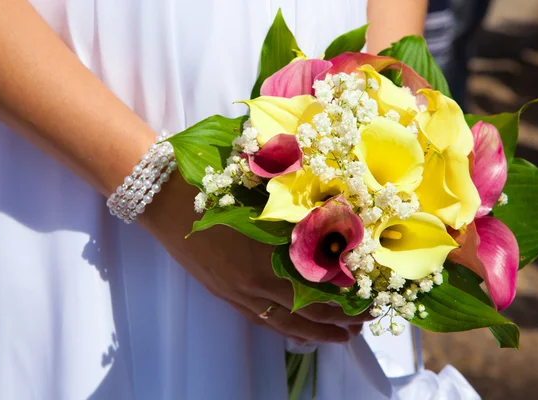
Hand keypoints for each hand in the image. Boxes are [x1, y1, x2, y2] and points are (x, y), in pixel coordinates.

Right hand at [141, 173, 372, 342]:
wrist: (164, 194)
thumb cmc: (214, 182)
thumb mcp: (263, 190)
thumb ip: (296, 209)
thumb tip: (337, 218)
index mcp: (268, 252)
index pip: (320, 285)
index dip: (349, 298)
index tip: (374, 299)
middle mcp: (254, 279)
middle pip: (307, 311)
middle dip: (340, 321)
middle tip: (364, 324)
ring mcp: (235, 290)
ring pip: (283, 322)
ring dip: (314, 333)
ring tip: (340, 338)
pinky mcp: (222, 292)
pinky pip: (258, 319)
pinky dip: (283, 328)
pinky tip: (298, 332)